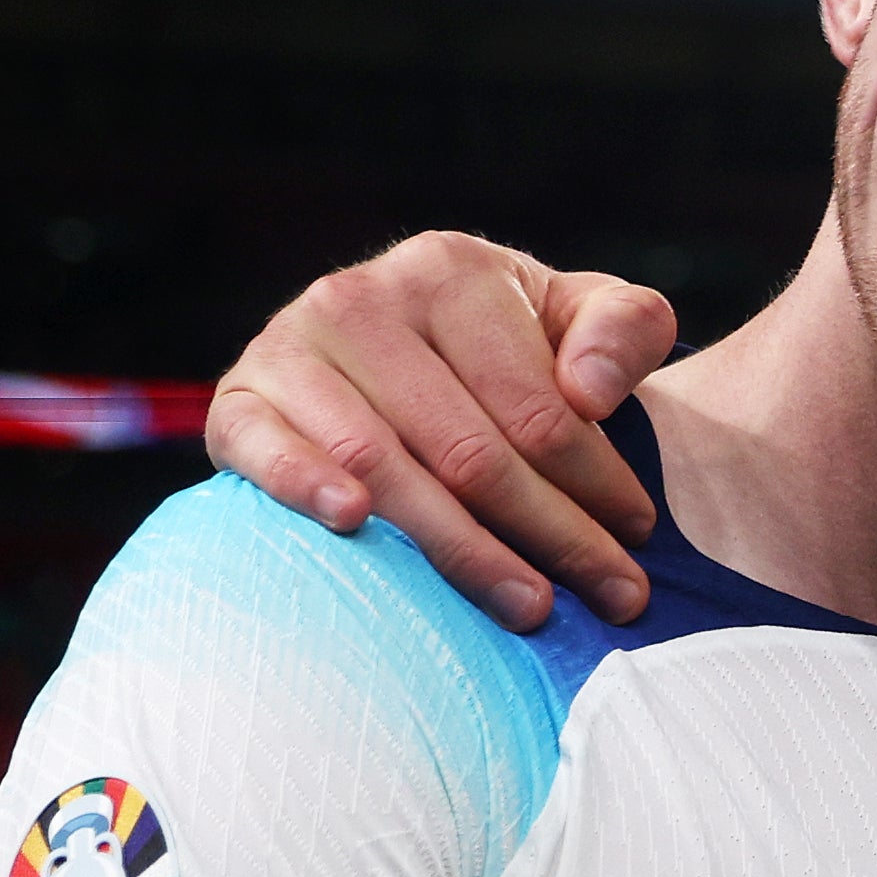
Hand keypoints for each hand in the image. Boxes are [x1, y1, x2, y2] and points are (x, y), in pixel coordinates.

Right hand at [203, 233, 682, 630]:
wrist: (389, 349)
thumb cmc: (505, 345)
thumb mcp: (578, 315)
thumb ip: (623, 331)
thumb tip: (591, 392)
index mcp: (450, 270)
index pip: (535, 404)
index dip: (596, 481)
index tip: (639, 537)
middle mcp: (360, 299)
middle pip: (468, 449)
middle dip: (550, 533)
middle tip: (612, 597)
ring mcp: (289, 349)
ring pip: (384, 466)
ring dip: (459, 548)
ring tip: (528, 605)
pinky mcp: (237, 401)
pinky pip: (263, 448)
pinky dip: (302, 484)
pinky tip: (352, 525)